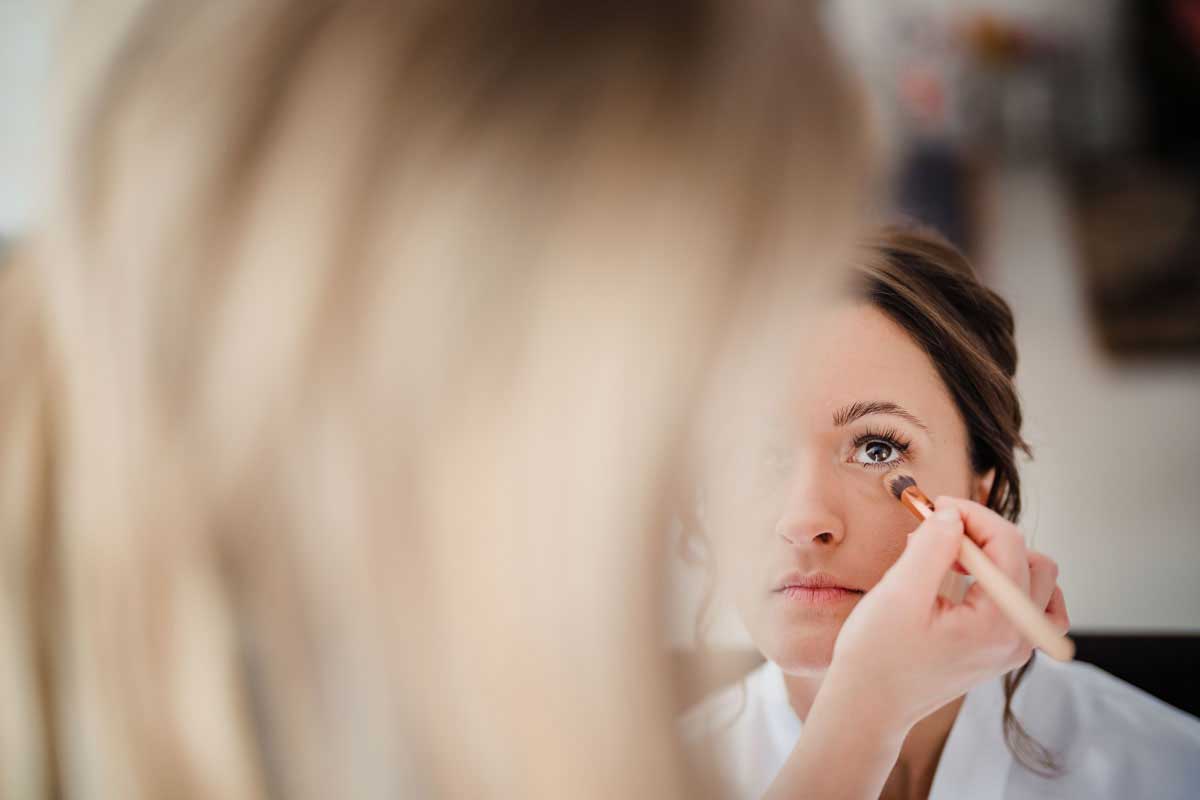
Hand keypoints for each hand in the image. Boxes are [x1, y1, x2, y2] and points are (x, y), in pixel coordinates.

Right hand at [764, 498, 1068, 799]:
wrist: (869, 704)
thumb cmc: (877, 655)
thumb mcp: (899, 593)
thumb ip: (933, 547)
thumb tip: (953, 515)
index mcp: (998, 622)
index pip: (1008, 544)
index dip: (972, 515)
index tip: (935, 506)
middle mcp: (1018, 637)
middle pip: (1029, 559)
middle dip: (985, 534)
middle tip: (939, 532)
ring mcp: (1014, 647)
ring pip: (1036, 580)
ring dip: (1000, 557)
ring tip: (953, 557)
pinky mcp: (1002, 651)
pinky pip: (1031, 606)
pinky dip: (1008, 583)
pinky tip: (972, 580)